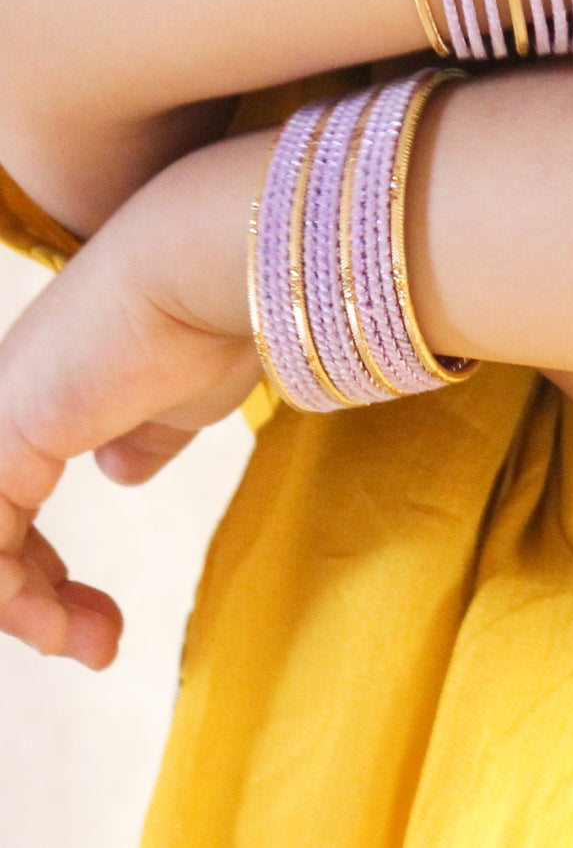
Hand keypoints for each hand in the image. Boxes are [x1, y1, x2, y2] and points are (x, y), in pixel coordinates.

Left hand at [0, 129, 268, 667]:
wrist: (207, 263)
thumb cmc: (213, 315)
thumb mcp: (182, 398)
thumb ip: (144, 436)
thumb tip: (120, 472)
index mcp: (45, 391)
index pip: (11, 503)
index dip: (39, 575)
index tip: (102, 622)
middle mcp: (8, 402)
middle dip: (33, 604)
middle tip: (93, 643)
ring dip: (28, 613)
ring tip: (91, 645)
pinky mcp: (1, 437)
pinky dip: (16, 601)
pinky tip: (67, 626)